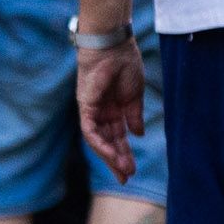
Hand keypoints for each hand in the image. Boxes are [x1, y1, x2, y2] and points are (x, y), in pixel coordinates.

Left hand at [78, 37, 144, 182]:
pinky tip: (111, 155)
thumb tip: (138, 134)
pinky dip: (100, 143)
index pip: (117, 136)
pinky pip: (90, 129)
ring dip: (110, 156)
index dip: (124, 152)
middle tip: (126, 178)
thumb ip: (134, 116)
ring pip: (98, 139)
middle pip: (107, 141)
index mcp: (113, 109)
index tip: (131, 169)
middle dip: (116, 160)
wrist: (115, 45)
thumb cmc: (125, 64)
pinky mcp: (85, 105)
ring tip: (123, 170)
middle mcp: (100, 111)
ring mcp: (91, 109)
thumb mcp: (134, 95)